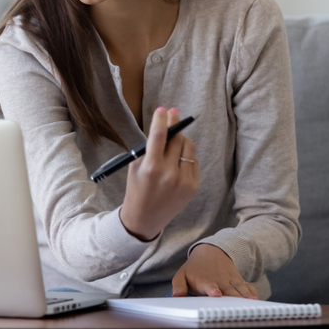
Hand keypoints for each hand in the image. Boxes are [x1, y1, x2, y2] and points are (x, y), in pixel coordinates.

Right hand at [120, 107, 197, 240]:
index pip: (159, 135)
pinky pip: (193, 160)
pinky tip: (179, 156)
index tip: (162, 109)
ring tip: (175, 137)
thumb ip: (149, 149)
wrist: (145, 218)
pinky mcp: (193, 186)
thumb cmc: (137, 189)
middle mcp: (169, 173)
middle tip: (173, 112)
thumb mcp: (135, 167)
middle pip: (176, 138)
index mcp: (151, 168)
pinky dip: (186, 154)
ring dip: (181, 138)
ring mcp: (184, 180)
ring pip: (188, 147)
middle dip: (174, 123)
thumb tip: (163, 127)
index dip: (161, 119)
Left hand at [172, 244, 257, 298]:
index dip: (212, 289)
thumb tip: (175, 297)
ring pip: (239, 290)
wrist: (211, 252)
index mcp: (205, 282)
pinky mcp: (239, 281)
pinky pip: (247, 287)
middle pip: (227, 292)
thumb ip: (178, 286)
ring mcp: (230, 282)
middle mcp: (220, 282)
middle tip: (235, 307)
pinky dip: (252, 292)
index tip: (216, 293)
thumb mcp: (182, 275)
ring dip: (245, 296)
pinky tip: (256, 299)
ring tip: (251, 302)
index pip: (209, 286)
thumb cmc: (195, 269)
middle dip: (232, 299)